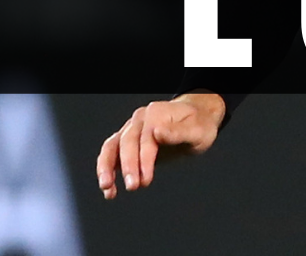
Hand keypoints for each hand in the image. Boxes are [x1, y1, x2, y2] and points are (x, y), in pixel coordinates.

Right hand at [96, 93, 225, 198]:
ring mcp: (131, 129)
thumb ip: (178, 132)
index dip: (144, 160)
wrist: (197, 119)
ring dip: (106, 168)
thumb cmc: (199, 125)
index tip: (146, 180)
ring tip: (108, 189)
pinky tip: (110, 191)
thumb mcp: (197, 130)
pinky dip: (107, 171)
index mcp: (156, 114)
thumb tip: (157, 132)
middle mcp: (140, 119)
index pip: (146, 138)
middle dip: (128, 166)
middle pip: (126, 142)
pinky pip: (111, 155)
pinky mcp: (127, 142)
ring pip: (111, 147)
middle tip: (133, 186)